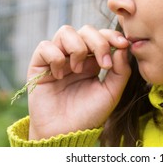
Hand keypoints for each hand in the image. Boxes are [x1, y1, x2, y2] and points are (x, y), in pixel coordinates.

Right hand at [26, 25, 130, 139]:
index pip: (102, 35)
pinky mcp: (39, 64)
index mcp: (93, 60)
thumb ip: (121, 70)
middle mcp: (75, 55)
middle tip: (103, 65)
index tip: (124, 44)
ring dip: (76, 48)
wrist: (66, 133)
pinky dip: (55, 57)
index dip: (112, 35)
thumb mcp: (112, 93)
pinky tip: (59, 76)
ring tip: (77, 70)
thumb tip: (123, 47)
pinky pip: (45, 46)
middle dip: (98, 42)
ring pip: (65, 31)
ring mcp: (57, 58)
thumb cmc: (89, 114)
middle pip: (86, 30)